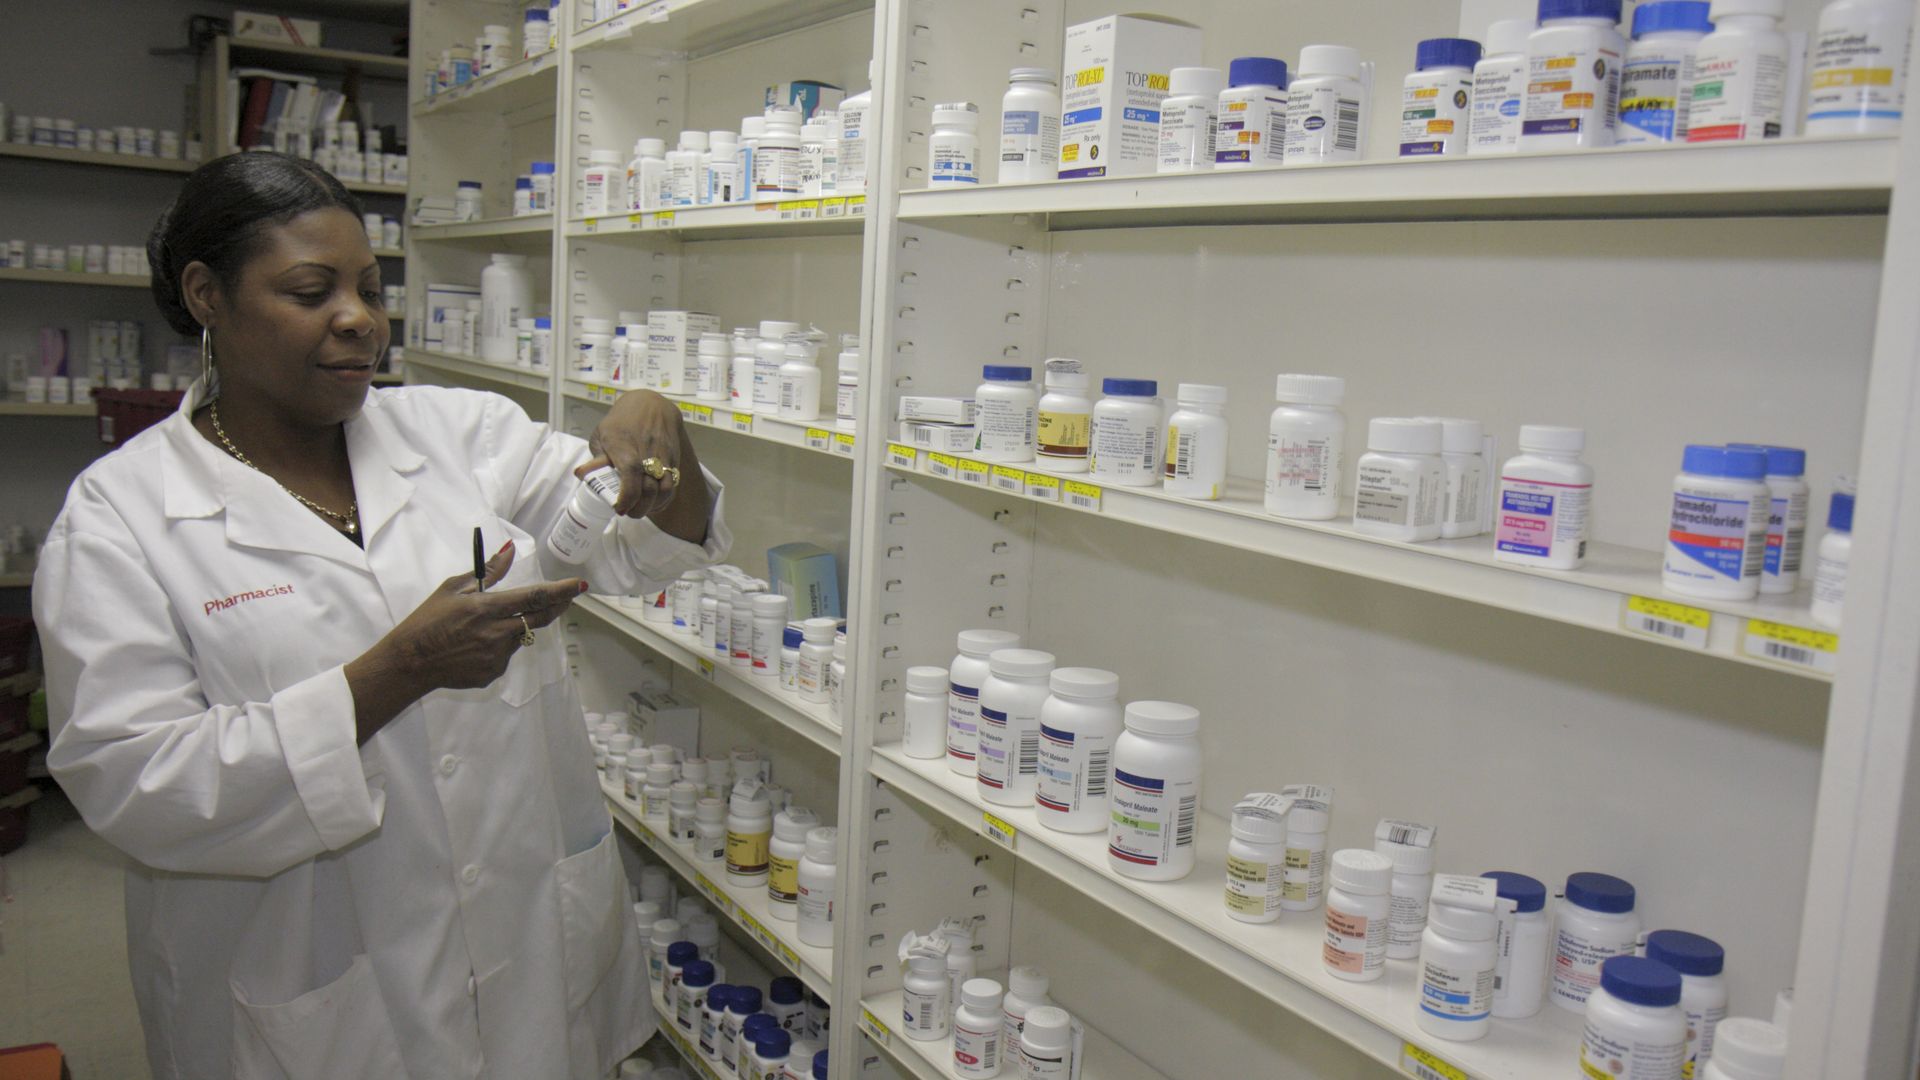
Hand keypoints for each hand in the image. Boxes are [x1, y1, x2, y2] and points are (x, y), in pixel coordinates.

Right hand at [345, 541, 583, 740]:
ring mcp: (497, 657)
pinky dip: (498, 647)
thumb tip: (510, 549)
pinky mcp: (493, 673)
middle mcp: (497, 633)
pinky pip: (505, 656)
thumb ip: (487, 571)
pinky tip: (474, 647)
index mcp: (487, 608)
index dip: (560, 592)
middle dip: (557, 607)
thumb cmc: (427, 620)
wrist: (410, 662)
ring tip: (484, 627)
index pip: (534, 598)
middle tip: (565, 599)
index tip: (579, 586)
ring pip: (520, 637)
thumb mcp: (453, 589)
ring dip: (514, 628)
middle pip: (540, 619)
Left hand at [577, 389, 685, 518]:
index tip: (619, 509)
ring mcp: (663, 457)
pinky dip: (664, 500)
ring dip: (653, 506)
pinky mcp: (674, 460)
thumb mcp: (602, 435)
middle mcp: (647, 452)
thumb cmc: (621, 422)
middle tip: (627, 513)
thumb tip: (582, 475)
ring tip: (641, 510)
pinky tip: (654, 504)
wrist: (651, 406)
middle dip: (639, 508)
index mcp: (625, 446)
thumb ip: (596, 458)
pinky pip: (673, 485)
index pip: (630, 475)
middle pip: (649, 488)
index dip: (626, 497)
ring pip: (665, 489)